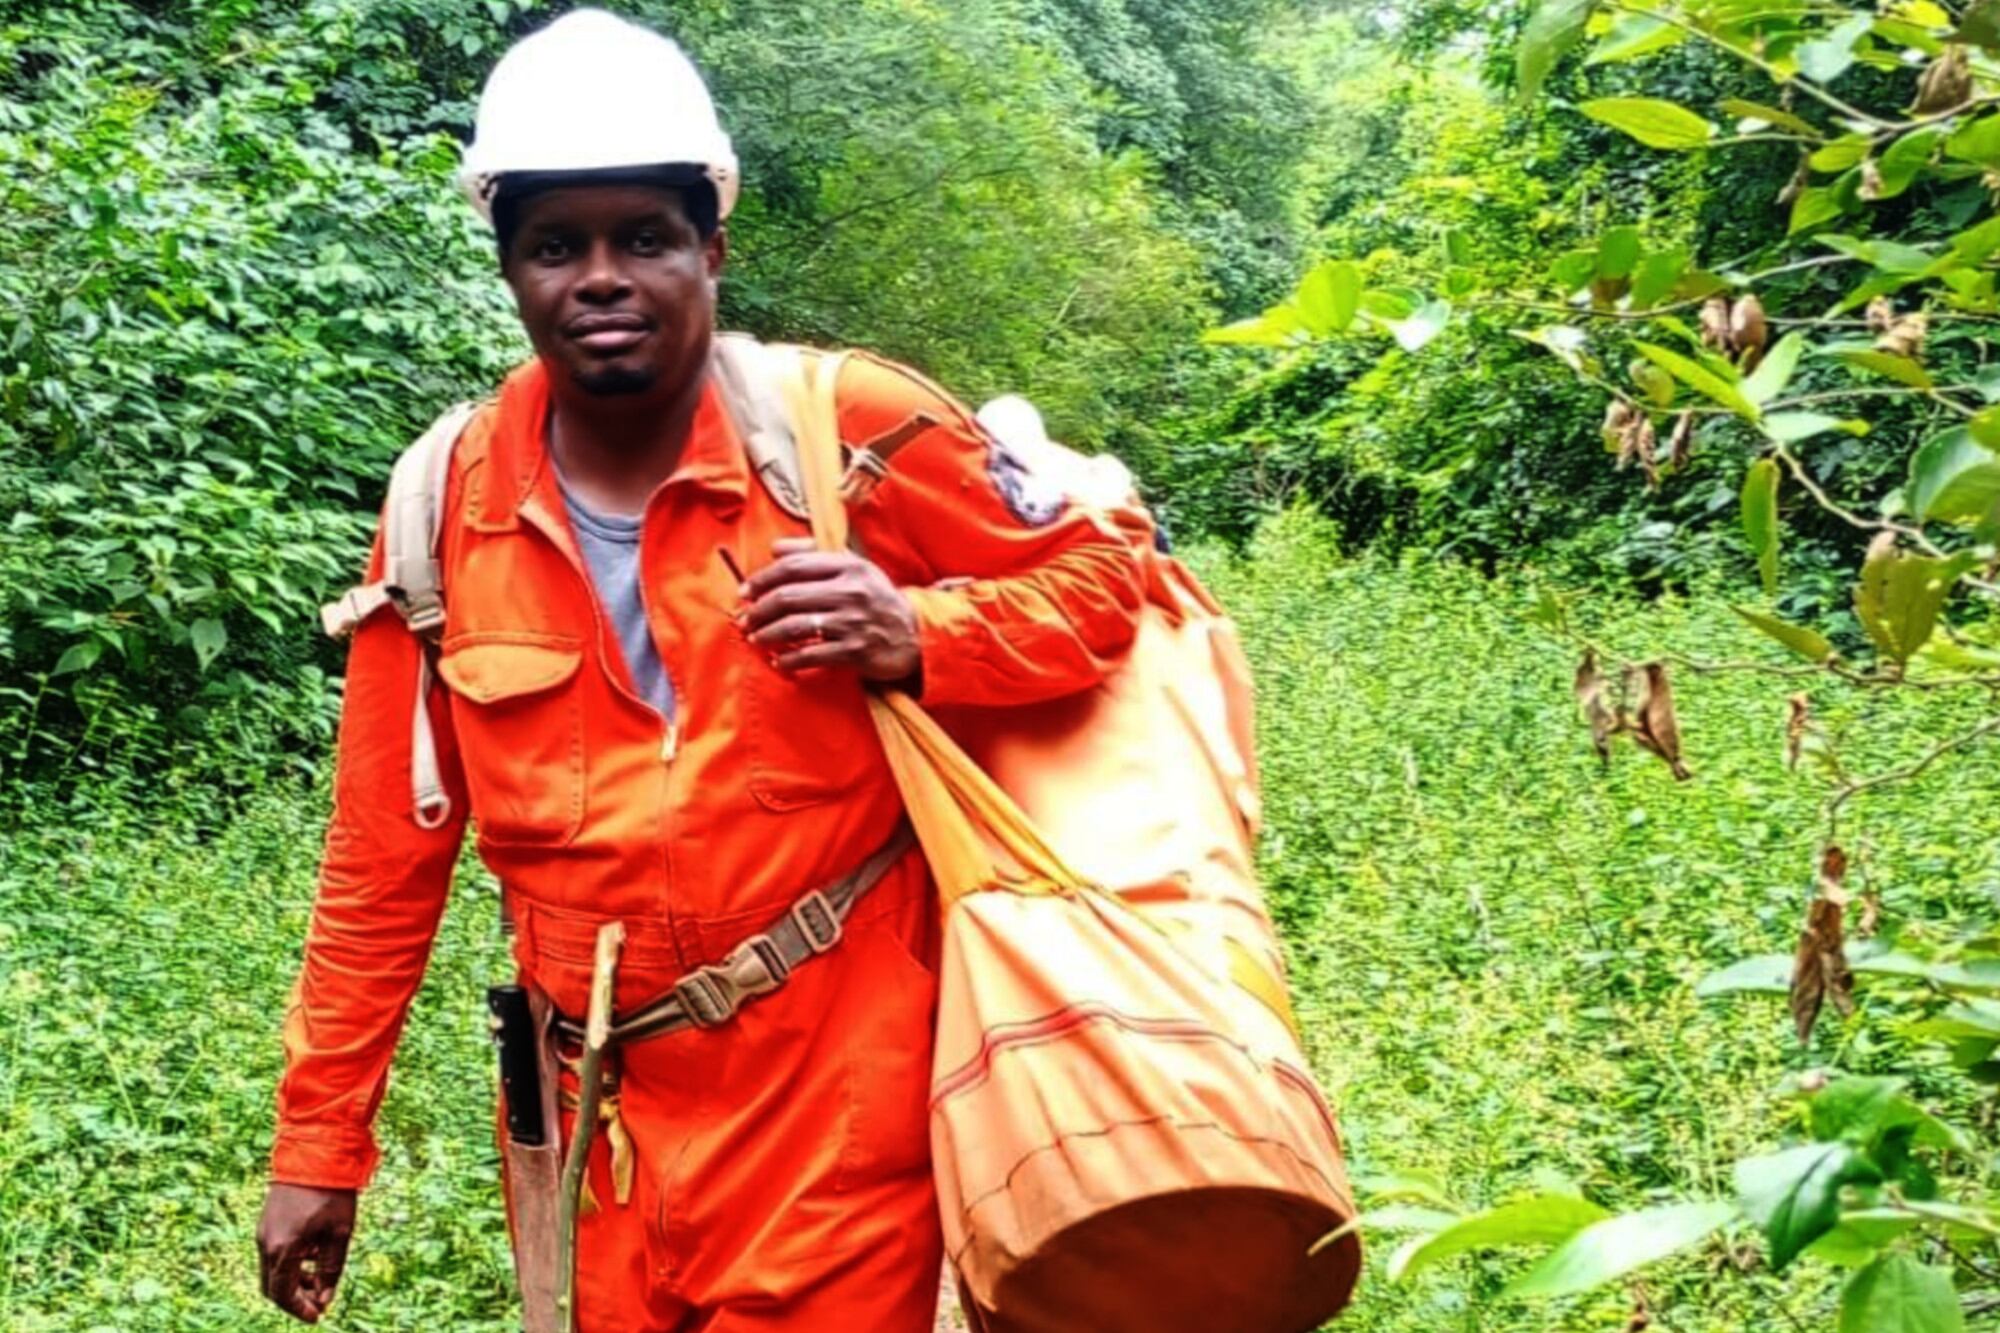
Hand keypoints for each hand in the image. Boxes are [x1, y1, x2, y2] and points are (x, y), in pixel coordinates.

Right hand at [257, 1183, 356, 1323]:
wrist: (315, 1150)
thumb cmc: (331, 1192)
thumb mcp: (340, 1232)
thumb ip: (332, 1269)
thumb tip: (326, 1297)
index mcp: (282, 1249)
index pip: (283, 1294)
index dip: (300, 1309)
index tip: (318, 1316)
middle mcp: (266, 1243)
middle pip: (272, 1287)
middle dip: (295, 1298)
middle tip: (319, 1301)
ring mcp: (263, 1231)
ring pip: (272, 1270)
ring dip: (293, 1280)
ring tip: (321, 1277)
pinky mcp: (267, 1221)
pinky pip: (274, 1253)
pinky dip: (290, 1263)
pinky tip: (313, 1254)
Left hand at [741, 538, 920, 683]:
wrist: (913, 635)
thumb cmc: (875, 598)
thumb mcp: (853, 567)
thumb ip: (813, 553)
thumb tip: (774, 547)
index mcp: (848, 566)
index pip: (794, 566)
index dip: (763, 578)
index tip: (745, 590)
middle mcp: (850, 591)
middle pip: (788, 597)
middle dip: (758, 610)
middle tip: (744, 619)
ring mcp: (853, 622)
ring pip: (795, 626)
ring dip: (767, 634)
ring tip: (755, 639)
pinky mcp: (855, 651)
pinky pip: (812, 655)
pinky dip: (790, 660)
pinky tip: (779, 661)